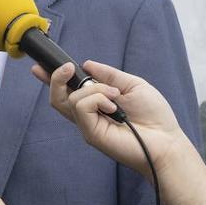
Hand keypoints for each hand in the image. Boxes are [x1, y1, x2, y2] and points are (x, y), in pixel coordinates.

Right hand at [32, 61, 191, 178]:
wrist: (166, 140)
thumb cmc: (154, 116)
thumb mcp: (132, 85)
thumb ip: (109, 74)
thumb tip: (87, 64)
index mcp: (96, 104)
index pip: (66, 92)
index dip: (50, 80)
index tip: (39, 67)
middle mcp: (88, 116)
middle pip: (56, 97)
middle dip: (56, 78)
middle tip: (69, 68)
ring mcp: (88, 125)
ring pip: (69, 99)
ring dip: (93, 89)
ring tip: (115, 95)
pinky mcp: (90, 133)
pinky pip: (81, 107)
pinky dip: (97, 99)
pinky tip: (114, 105)